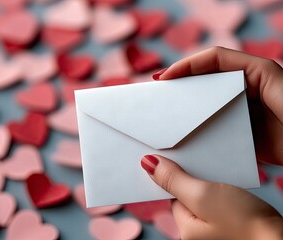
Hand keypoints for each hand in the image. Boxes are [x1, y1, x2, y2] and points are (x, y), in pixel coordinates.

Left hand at [141, 154, 282, 239]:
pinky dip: (222, 185)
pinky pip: (219, 197)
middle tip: (199, 157)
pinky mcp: (233, 221)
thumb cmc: (244, 222)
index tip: (173, 154)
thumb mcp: (202, 196)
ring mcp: (216, 226)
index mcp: (184, 227)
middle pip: (186, 191)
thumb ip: (173, 180)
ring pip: (204, 192)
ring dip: (208, 178)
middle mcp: (197, 229)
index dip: (171, 173)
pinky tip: (228, 179)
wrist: (282, 238)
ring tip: (215, 166)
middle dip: (191, 174)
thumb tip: (147, 164)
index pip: (170, 193)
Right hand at [154, 47, 282, 165]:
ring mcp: (239, 112)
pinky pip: (212, 130)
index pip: (210, 61)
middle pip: (203, 83)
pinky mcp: (239, 134)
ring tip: (165, 117)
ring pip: (204, 107)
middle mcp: (241, 90)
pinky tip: (185, 138)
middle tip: (157, 96)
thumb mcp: (269, 78)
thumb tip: (205, 68)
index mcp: (249, 72)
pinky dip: (196, 132)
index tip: (164, 79)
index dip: (185, 66)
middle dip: (179, 87)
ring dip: (185, 112)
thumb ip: (246, 69)